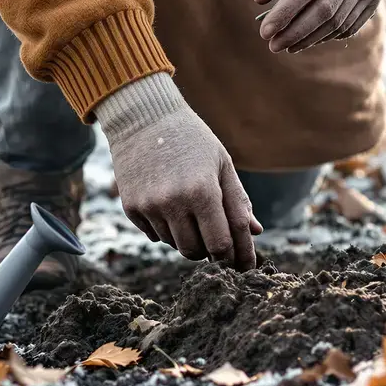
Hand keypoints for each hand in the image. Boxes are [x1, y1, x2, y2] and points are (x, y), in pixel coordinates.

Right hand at [97, 75, 261, 270]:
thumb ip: (238, 201)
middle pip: (196, 252)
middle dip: (211, 250)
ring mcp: (148, 207)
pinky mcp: (131, 208)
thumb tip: (254, 233)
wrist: (143, 118)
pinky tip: (171, 206)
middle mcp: (173, 203)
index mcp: (202, 191)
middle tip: (217, 237)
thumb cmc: (192, 140)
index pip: (222, 243)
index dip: (236, 258)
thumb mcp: (222, 164)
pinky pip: (155, 236)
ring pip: (175, 245)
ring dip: (189, 238)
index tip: (244, 267)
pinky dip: (168, 230)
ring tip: (192, 211)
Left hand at [255, 0, 381, 52]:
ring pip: (338, 21)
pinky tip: (306, 37)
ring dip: (309, 38)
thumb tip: (261, 0)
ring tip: (285, 44)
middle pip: (326, 8)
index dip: (286, 11)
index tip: (265, 31)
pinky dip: (325, 36)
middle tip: (272, 45)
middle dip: (296, 31)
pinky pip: (349, 25)